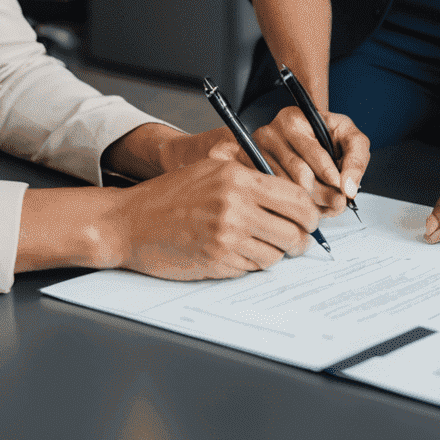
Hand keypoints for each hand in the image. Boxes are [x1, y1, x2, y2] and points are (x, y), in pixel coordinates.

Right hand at [105, 156, 321, 279]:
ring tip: (258, 244)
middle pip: (294, 232)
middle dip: (300, 240)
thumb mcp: (212, 171)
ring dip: (274, 253)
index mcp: (238, 179)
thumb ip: (251, 180)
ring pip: (275, 254)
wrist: (129, 222)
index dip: (310, 214)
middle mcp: (235, 207)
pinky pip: (251, 268)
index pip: (297, 199)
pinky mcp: (216, 262)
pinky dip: (250, 264)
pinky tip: (235, 252)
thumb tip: (292, 198)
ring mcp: (226, 237)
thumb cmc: (169, 196)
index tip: (310, 220)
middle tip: (296, 241)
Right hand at [250, 107, 369, 215]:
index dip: (332, 176)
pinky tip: (304, 206)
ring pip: (288, 191)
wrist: (303, 137)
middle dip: (324, 194)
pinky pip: (274, 198)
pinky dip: (292, 208)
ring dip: (310, 204)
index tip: (343, 191)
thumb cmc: (326, 137)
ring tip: (323, 205)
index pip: (314, 153)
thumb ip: (356, 160)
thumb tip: (349, 189)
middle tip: (337, 204)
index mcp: (294, 120)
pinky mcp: (249, 172)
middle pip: (300, 176)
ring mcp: (256, 155)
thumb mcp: (348, 138)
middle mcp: (270, 134)